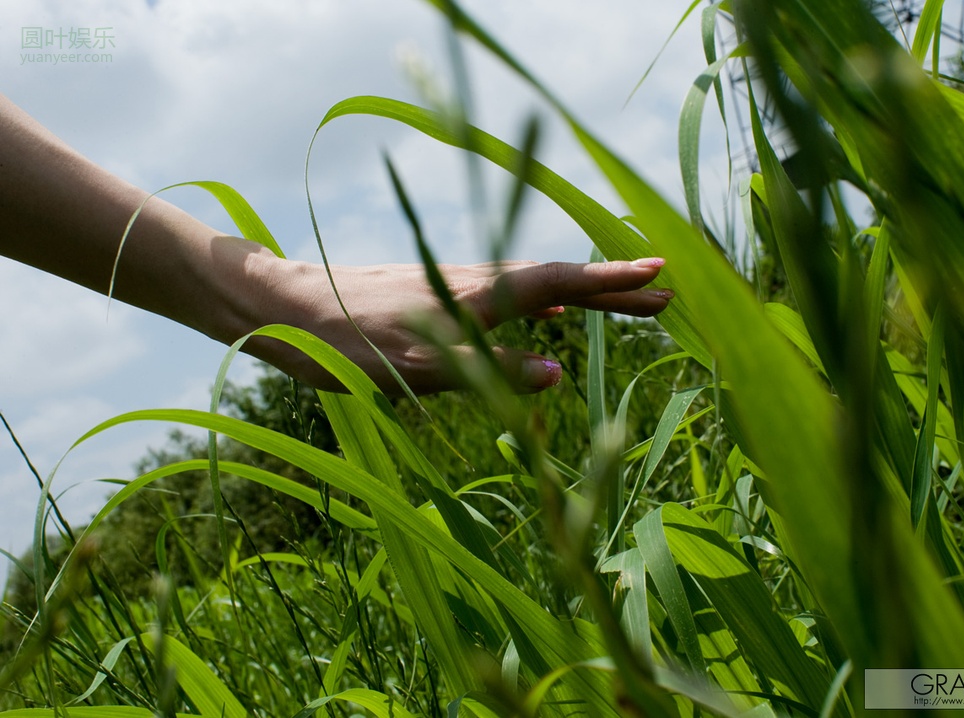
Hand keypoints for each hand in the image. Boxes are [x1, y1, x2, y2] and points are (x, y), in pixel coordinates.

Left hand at [243, 255, 672, 394]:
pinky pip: (509, 295)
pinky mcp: (439, 293)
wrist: (286, 307)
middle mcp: (475, 281)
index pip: (562, 282)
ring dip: (584, 295)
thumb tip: (559, 373)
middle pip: (560, 280)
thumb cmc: (347, 344)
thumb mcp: (419, 368)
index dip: (612, 282)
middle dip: (613, 289)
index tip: (661, 275)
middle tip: (663, 294)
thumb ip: (491, 370)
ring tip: (622, 304)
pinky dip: (543, 303)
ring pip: (536, 286)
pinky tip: (550, 316)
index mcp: (479, 296)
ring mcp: (458, 284)